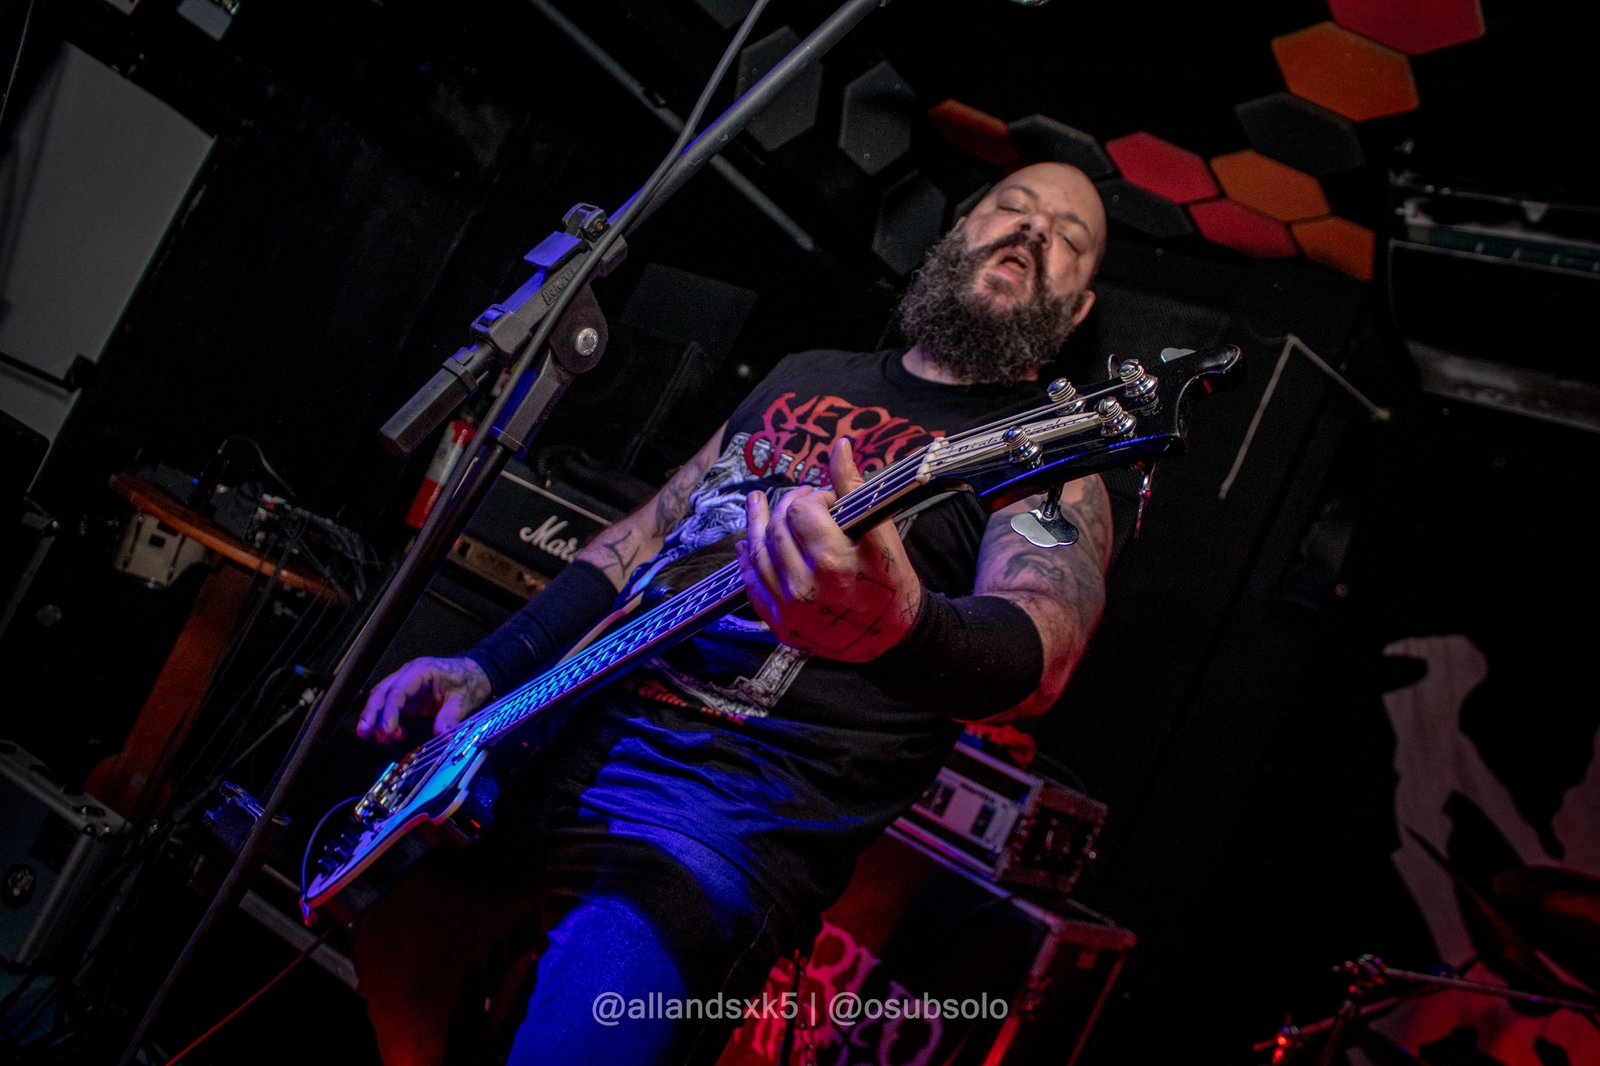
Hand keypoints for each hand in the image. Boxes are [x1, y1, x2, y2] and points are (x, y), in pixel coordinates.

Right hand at [356, 655, 491, 742]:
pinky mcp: (409, 696)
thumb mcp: (464, 700)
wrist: (477, 673)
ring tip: (372, 737)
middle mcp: (409, 674)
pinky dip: (389, 720)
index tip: (387, 729)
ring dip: (375, 717)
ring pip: (382, 699)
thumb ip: (450, 718)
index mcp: (421, 670)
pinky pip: (392, 707)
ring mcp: (407, 684)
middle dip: (371, 713)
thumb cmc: (469, 680)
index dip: (389, 711)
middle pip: (382, 692)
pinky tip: (393, 735)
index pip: (398, 690)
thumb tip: (442, 735)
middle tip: (365, 732)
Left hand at [736, 439, 922, 661]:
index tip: (828, 501)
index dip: (814, 498)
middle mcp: (806, 587)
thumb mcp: (881, 534)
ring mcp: (789, 608)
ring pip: (758, 553)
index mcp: (833, 562)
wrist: (893, 638)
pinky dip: (747, 559)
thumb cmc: (892, 582)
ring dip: (756, 523)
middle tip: (802, 500)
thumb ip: (854, 489)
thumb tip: (839, 447)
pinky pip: (752, 584)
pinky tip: (747, 543)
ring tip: (757, 503)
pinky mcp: (780, 624)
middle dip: (788, 506)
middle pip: (778, 529)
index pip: (802, 511)